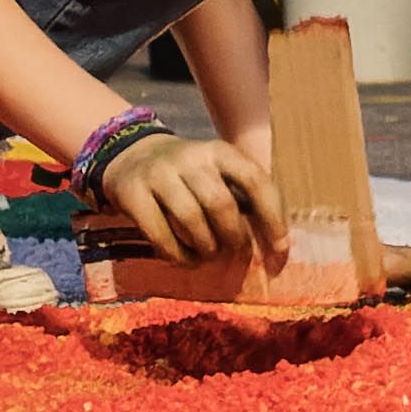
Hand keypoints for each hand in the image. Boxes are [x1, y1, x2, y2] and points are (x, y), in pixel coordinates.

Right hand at [100, 128, 285, 268]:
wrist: (130, 157)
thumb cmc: (188, 176)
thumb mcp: (217, 173)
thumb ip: (242, 199)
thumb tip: (273, 247)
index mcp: (220, 151)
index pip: (256, 181)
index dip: (273, 220)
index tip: (280, 252)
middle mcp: (191, 157)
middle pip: (221, 204)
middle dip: (234, 238)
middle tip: (235, 252)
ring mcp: (159, 173)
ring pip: (191, 220)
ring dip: (207, 248)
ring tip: (210, 255)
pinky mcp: (132, 193)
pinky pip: (160, 234)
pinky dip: (178, 255)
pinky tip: (187, 260)